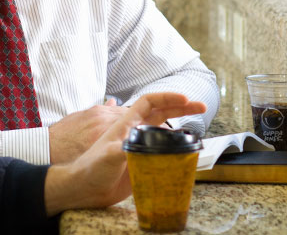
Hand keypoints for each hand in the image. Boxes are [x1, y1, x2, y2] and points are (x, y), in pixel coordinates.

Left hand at [43, 93, 206, 214]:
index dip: (168, 97)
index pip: (150, 102)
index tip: (185, 99)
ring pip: (164, 130)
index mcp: (127, 124)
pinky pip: (162, 150)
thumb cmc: (90, 168)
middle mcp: (135, 132)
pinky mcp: (143, 162)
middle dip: (182, 107)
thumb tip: (140, 146)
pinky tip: (184, 149)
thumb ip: (123, 149)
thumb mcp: (108, 156)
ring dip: (181, 124)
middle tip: (202, 107)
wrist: (84, 188)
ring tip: (198, 124)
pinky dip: (175, 146)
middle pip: (162, 112)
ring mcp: (140, 147)